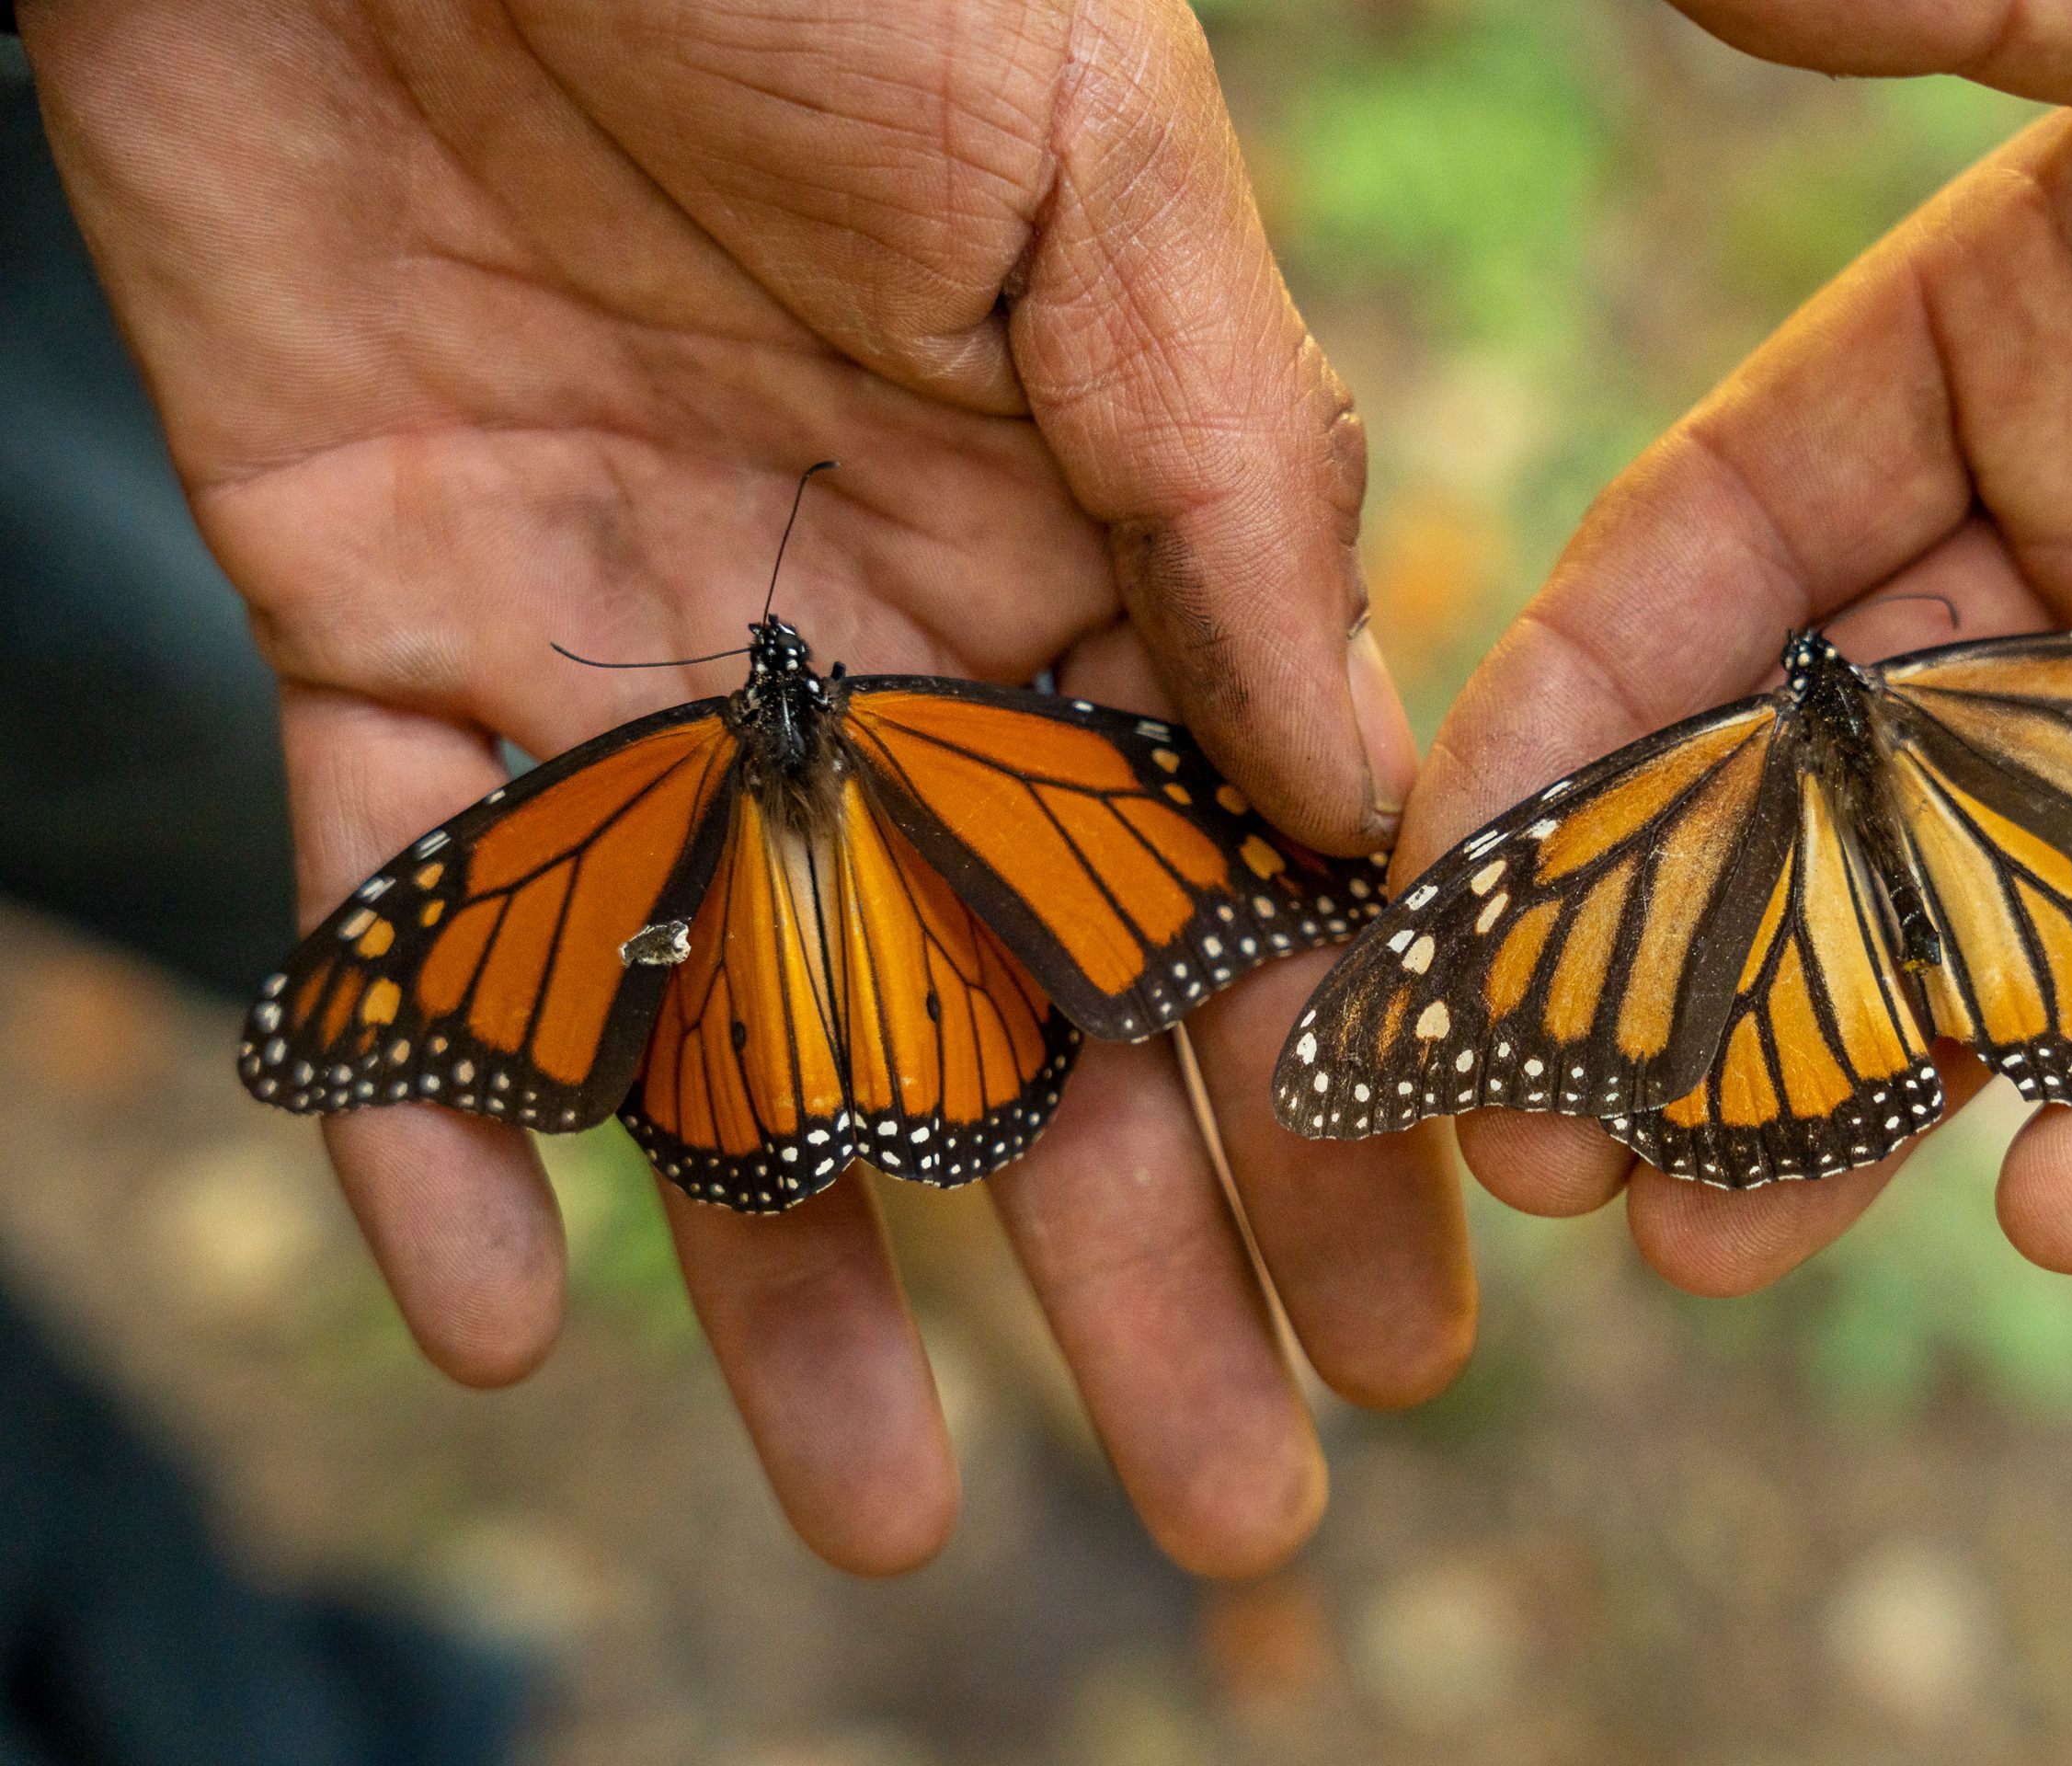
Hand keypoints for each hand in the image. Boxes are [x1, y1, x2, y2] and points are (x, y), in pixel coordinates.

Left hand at [21, 0, 1467, 1575]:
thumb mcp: (1093, 179)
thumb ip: (1222, 487)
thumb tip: (1367, 803)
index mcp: (1074, 538)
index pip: (1226, 881)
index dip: (1326, 1103)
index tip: (1407, 1308)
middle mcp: (876, 633)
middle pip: (1021, 1017)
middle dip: (1129, 1264)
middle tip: (1240, 1505)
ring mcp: (634, 645)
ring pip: (732, 1030)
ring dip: (804, 1278)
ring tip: (892, 1517)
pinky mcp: (379, 625)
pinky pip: (411, 921)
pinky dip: (444, 1111)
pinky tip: (519, 1310)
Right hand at [1412, 0, 2071, 1291]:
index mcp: (2018, 331)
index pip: (1720, 545)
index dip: (1563, 713)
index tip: (1434, 885)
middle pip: (1826, 771)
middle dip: (1672, 954)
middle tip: (1534, 1137)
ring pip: (2010, 912)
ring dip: (1860, 1078)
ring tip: (1702, 1242)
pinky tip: (2063, 1208)